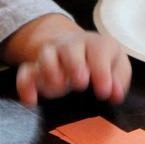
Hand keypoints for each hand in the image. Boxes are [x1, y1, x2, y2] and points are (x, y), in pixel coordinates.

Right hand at [0, 14, 131, 107]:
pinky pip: (25, 72)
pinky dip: (25, 85)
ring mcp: (52, 55)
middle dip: (74, 66)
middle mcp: (71, 46)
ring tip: (59, 88)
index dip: (102, 71)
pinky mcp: (36, 68)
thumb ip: (119, 79)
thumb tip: (115, 94)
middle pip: (70, 49)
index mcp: (95, 44)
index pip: (98, 51)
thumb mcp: (116, 64)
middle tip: (81, 84)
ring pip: (45, 56)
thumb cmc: (99, 58)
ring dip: (50, 71)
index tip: (104, 92)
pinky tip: (31, 101)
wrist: (74, 43)